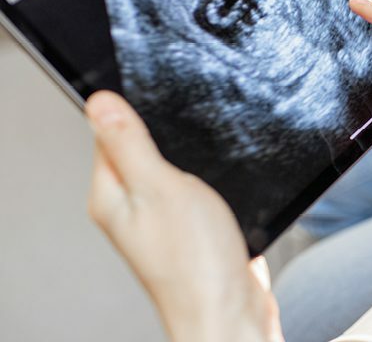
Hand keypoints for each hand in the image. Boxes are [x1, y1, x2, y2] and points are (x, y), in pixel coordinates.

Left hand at [85, 92, 282, 341]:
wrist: (231, 310)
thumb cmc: (194, 261)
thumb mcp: (160, 186)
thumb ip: (129, 142)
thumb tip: (99, 103)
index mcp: (110, 196)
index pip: (108, 135)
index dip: (136, 114)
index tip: (162, 109)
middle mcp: (130, 209)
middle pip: (142, 150)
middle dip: (170, 137)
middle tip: (191, 141)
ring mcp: (161, 221)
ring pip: (173, 169)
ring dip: (193, 162)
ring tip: (208, 168)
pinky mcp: (190, 230)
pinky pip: (195, 190)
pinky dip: (209, 182)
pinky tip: (222, 188)